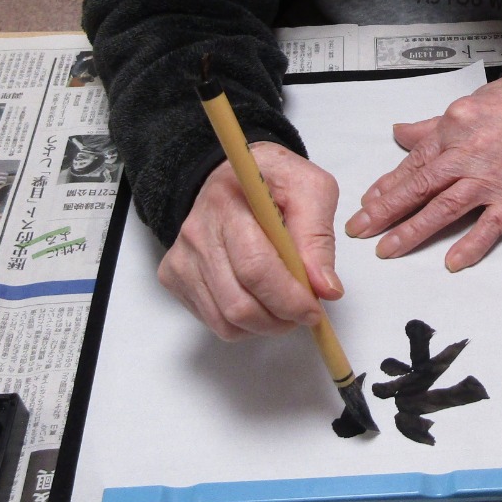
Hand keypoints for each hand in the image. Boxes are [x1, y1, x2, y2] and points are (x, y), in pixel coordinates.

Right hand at [158, 142, 341, 339]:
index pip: (255, 267)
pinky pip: (214, 322)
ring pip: (226, 321)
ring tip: (284, 306)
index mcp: (229, 204)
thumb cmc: (274, 182)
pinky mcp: (176, 277)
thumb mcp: (311, 189)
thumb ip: (319, 236)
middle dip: (280, 319)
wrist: (235, 176)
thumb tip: (325, 288)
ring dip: (265, 325)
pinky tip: (259, 300)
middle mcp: (197, 233)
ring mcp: (183, 258)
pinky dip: (244, 325)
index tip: (314, 308)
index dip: (288, 298)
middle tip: (305, 312)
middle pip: (238, 303)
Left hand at [345, 76, 501, 270]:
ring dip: (413, 231)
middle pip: (418, 188)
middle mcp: (465, 156)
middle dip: (385, 211)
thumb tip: (398, 134)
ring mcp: (489, 178)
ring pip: (444, 208)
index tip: (366, 205)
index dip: (385, 187)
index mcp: (450, 132)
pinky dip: (470, 244)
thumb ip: (429, 127)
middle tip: (360, 230)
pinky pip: (489, 225)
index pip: (411, 165)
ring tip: (389, 248)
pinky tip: (451, 261)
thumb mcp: (463, 106)